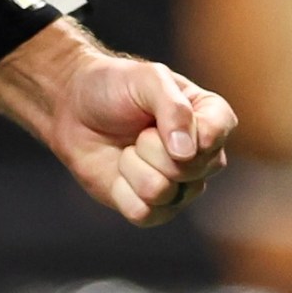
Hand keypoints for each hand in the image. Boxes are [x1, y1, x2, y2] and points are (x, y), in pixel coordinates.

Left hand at [0, 22, 237, 226]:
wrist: (74, 109)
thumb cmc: (115, 87)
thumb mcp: (147, 79)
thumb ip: (174, 108)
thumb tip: (187, 154)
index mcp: (210, 118)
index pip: (218, 132)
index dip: (188, 129)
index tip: (157, 116)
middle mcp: (202, 156)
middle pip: (189, 168)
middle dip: (151, 146)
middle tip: (139, 130)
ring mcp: (180, 186)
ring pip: (163, 191)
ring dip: (133, 167)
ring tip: (128, 148)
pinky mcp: (153, 209)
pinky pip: (144, 213)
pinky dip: (122, 190)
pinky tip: (120, 172)